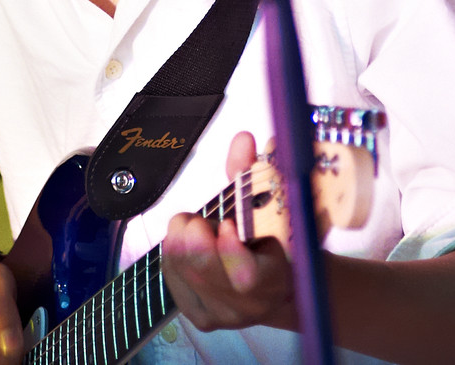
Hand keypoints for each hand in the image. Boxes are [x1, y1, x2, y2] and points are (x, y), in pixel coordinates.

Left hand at [161, 132, 296, 332]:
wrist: (282, 288)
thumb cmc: (279, 241)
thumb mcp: (276, 206)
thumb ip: (254, 172)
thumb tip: (242, 139)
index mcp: (275, 280)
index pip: (245, 277)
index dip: (228, 249)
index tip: (227, 223)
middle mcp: (248, 306)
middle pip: (204, 271)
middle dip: (193, 235)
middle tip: (198, 217)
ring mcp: (221, 315)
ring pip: (183, 271)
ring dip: (181, 239)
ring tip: (196, 225)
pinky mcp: (199, 315)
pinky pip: (172, 277)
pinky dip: (174, 252)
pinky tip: (187, 242)